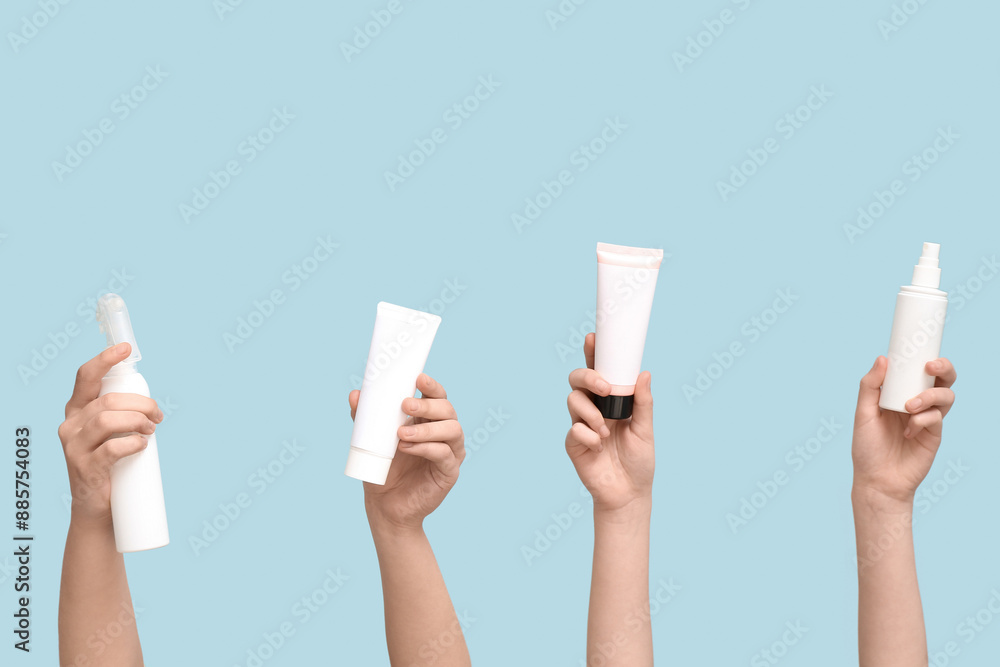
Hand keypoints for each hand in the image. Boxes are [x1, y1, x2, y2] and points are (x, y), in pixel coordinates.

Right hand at [58, 343, 162, 525]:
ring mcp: (74, 446)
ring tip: (151, 430)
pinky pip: (111, 448)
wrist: (99, 507)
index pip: (86, 377)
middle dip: (141, 404)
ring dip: (138, 421)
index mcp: (78, 410)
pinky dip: (133, 443)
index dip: (104, 360)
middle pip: (108, 401)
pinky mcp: (84, 467)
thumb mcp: (113, 433)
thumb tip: (151, 403)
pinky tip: (142, 445)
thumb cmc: (111, 463)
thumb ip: (122, 414)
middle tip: (158, 416)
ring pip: (108, 419)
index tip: (124, 349)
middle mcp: (71, 424)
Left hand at [349, 373, 463, 529]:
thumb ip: (365, 418)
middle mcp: (444, 433)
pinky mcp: (450, 472)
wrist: (385, 506)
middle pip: (447, 410)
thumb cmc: (383, 470)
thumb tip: (355, 395)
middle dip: (428, 405)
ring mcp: (450, 452)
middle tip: (405, 405)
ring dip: (427, 429)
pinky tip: (409, 447)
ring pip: (451, 430)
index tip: (418, 378)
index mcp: (429, 420)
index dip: (432, 386)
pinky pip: (444, 454)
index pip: (438, 397)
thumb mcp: (372, 441)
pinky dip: (427, 448)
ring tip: (401, 433)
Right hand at [566, 333, 654, 514]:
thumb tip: (645, 373)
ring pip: (573, 401)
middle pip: (577, 379)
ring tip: (606, 431)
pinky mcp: (573, 443)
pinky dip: (588, 436)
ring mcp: (581, 425)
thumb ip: (643, 403)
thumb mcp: (646, 430)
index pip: (599, 372)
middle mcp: (593, 408)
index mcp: (611, 401)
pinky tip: (599, 447)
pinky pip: (574, 429)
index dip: (593, 353)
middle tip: (603, 388)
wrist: (628, 494)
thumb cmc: (639, 461)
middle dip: (587, 377)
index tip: (594, 338)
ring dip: (591, 413)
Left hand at [852, 356, 956, 503]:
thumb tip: (882, 358)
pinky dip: (923, 419)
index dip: (923, 358)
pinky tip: (908, 431)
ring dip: (930, 395)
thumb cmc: (867, 447)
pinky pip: (937, 417)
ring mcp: (928, 419)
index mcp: (899, 395)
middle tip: (930, 367)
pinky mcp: (935, 435)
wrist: (877, 480)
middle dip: (944, 368)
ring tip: (909, 407)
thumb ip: (870, 387)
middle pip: (943, 379)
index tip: (918, 351)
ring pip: (946, 395)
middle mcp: (917, 404)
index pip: (917, 371)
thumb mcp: (863, 414)